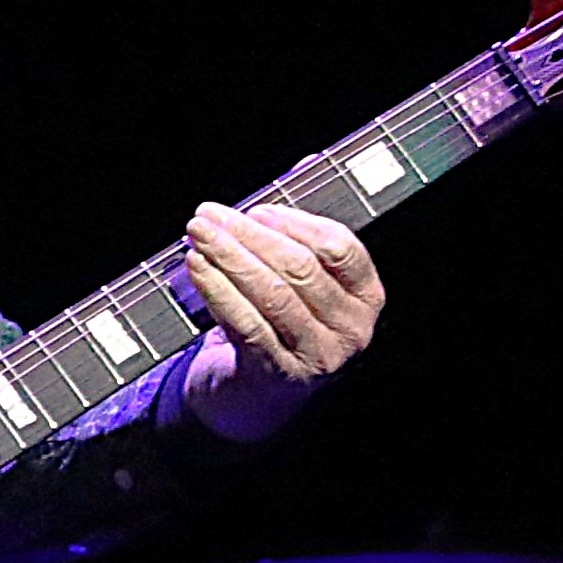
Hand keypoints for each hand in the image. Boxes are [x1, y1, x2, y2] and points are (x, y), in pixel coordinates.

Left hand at [174, 200, 382, 441]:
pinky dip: (217, 291)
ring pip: (271, 294)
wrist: (256, 400)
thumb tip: (308, 162)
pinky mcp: (278, 375)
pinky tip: (195, 268)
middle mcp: (351, 329)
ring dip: (228, 259)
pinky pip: (245, 323)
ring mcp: (318, 356)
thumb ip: (303, 227)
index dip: (297, 223)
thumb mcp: (298, 283)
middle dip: (249, 236)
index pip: (341, 249)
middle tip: (208, 215)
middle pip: (300, 268)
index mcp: (366, 298)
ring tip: (197, 236)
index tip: (256, 208)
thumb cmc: (278, 326)